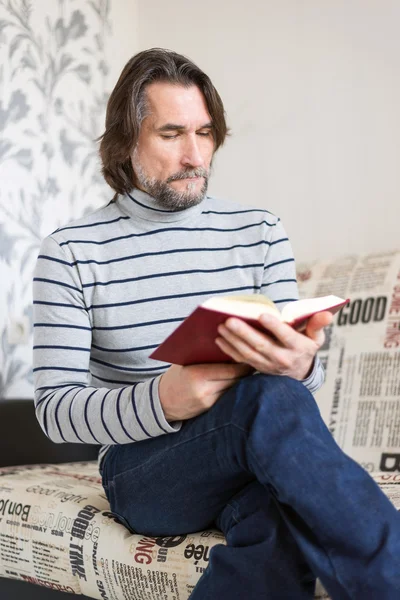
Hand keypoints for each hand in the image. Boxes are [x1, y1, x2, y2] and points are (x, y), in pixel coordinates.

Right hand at [159, 362, 252, 421]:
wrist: (162, 402)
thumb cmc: (175, 376)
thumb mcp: (187, 362)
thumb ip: (205, 355)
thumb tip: (229, 343)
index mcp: (197, 374)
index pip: (229, 369)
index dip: (244, 364)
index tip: (252, 355)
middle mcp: (204, 390)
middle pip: (235, 380)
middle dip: (246, 371)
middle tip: (257, 360)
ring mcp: (208, 401)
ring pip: (233, 388)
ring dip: (242, 380)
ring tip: (251, 369)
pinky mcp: (210, 409)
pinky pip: (228, 396)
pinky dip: (234, 387)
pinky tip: (240, 381)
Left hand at [215, 310, 332, 379]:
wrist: (299, 372)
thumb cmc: (305, 346)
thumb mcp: (315, 337)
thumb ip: (317, 324)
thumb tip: (326, 314)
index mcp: (298, 347)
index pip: (286, 336)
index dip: (274, 327)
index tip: (262, 315)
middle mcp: (282, 358)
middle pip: (261, 345)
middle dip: (244, 333)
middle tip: (230, 320)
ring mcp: (268, 365)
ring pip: (249, 353)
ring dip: (233, 340)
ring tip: (221, 326)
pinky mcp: (257, 368)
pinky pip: (242, 360)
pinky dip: (230, 350)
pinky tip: (220, 339)